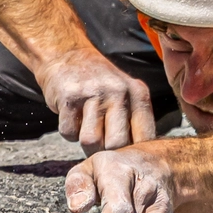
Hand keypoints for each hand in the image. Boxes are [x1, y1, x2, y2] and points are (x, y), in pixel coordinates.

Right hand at [37, 48, 157, 154]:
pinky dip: (69, 133)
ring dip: (86, 144)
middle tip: (102, 148)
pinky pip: (69, 133)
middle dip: (108, 153)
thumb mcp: (126, 94)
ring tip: (87, 130)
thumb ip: (135, 120)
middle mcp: (119, 92)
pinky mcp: (69, 98)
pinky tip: (73, 119)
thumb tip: (139, 157)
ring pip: (91, 141)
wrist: (67, 55)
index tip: (125, 157)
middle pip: (117, 144)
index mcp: (138, 94)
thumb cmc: (100, 85)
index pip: (145, 137)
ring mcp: (94, 94)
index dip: (133, 153)